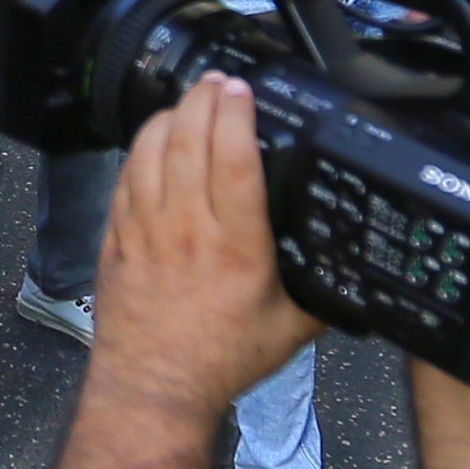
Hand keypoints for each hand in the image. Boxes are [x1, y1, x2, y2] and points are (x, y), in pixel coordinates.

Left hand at [85, 77, 314, 414]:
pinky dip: (140, 149)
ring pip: (150, 154)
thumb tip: (352, 262)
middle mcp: (187, 230)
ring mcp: (145, 231)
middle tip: (218, 81)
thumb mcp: (292, 327)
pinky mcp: (117, 239)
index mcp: (235, 247)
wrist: (154, 387)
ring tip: (189, 99)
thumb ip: (322, 288)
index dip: (237, 115)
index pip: (234, 161)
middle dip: (202, 100)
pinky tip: (154, 137)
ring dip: (170, 116)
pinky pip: (125, 179)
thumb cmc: (222, 360)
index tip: (244, 89)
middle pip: (188, 143)